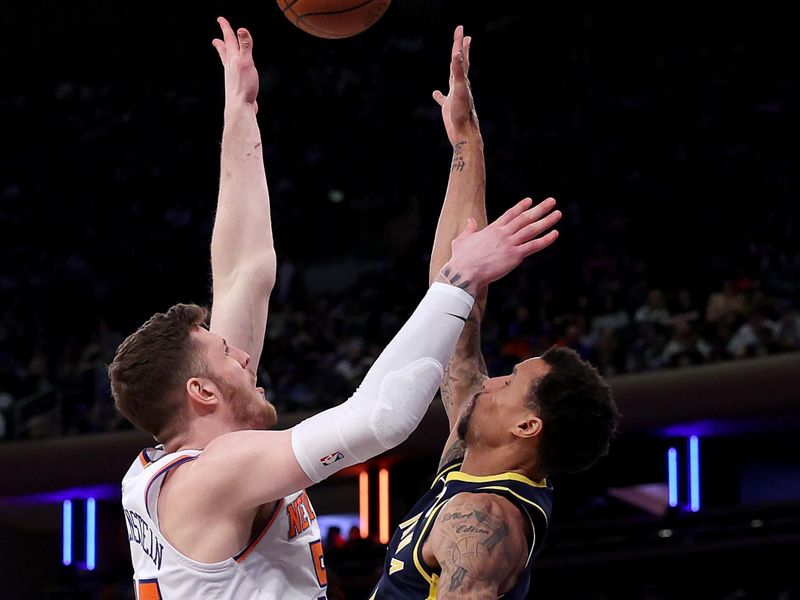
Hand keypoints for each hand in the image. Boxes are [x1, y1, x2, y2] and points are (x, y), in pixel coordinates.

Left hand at [212, 17, 258, 112]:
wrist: (240, 108)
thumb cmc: (244, 86)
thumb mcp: (246, 62)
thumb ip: (245, 46)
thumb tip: (241, 29)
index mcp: (233, 59)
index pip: (229, 40)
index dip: (225, 29)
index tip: (220, 19)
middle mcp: (231, 67)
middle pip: (225, 53)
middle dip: (222, 44)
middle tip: (215, 39)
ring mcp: (233, 78)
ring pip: (228, 64)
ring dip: (226, 58)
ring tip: (225, 56)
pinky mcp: (238, 87)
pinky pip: (235, 75)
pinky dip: (235, 72)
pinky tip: (237, 76)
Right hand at [432, 25, 479, 145]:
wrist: (464, 134)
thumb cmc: (463, 113)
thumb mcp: (460, 90)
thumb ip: (458, 72)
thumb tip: (457, 55)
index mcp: (462, 79)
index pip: (459, 57)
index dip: (458, 42)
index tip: (460, 28)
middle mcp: (459, 85)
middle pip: (460, 63)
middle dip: (461, 49)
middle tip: (464, 36)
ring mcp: (454, 96)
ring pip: (453, 77)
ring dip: (453, 67)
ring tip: (454, 59)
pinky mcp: (449, 107)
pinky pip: (443, 98)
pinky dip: (439, 95)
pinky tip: (436, 93)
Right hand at [440, 198, 560, 294]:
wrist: (465, 272)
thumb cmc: (460, 259)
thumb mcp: (461, 240)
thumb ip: (469, 229)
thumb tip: (470, 220)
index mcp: (492, 229)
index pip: (510, 214)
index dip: (521, 207)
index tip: (530, 201)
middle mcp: (503, 233)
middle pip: (525, 218)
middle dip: (540, 209)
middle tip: (551, 201)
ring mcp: (510, 244)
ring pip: (532, 229)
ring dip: (546, 220)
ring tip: (558, 213)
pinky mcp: (515, 256)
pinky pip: (534, 246)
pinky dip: (546, 239)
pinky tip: (555, 233)